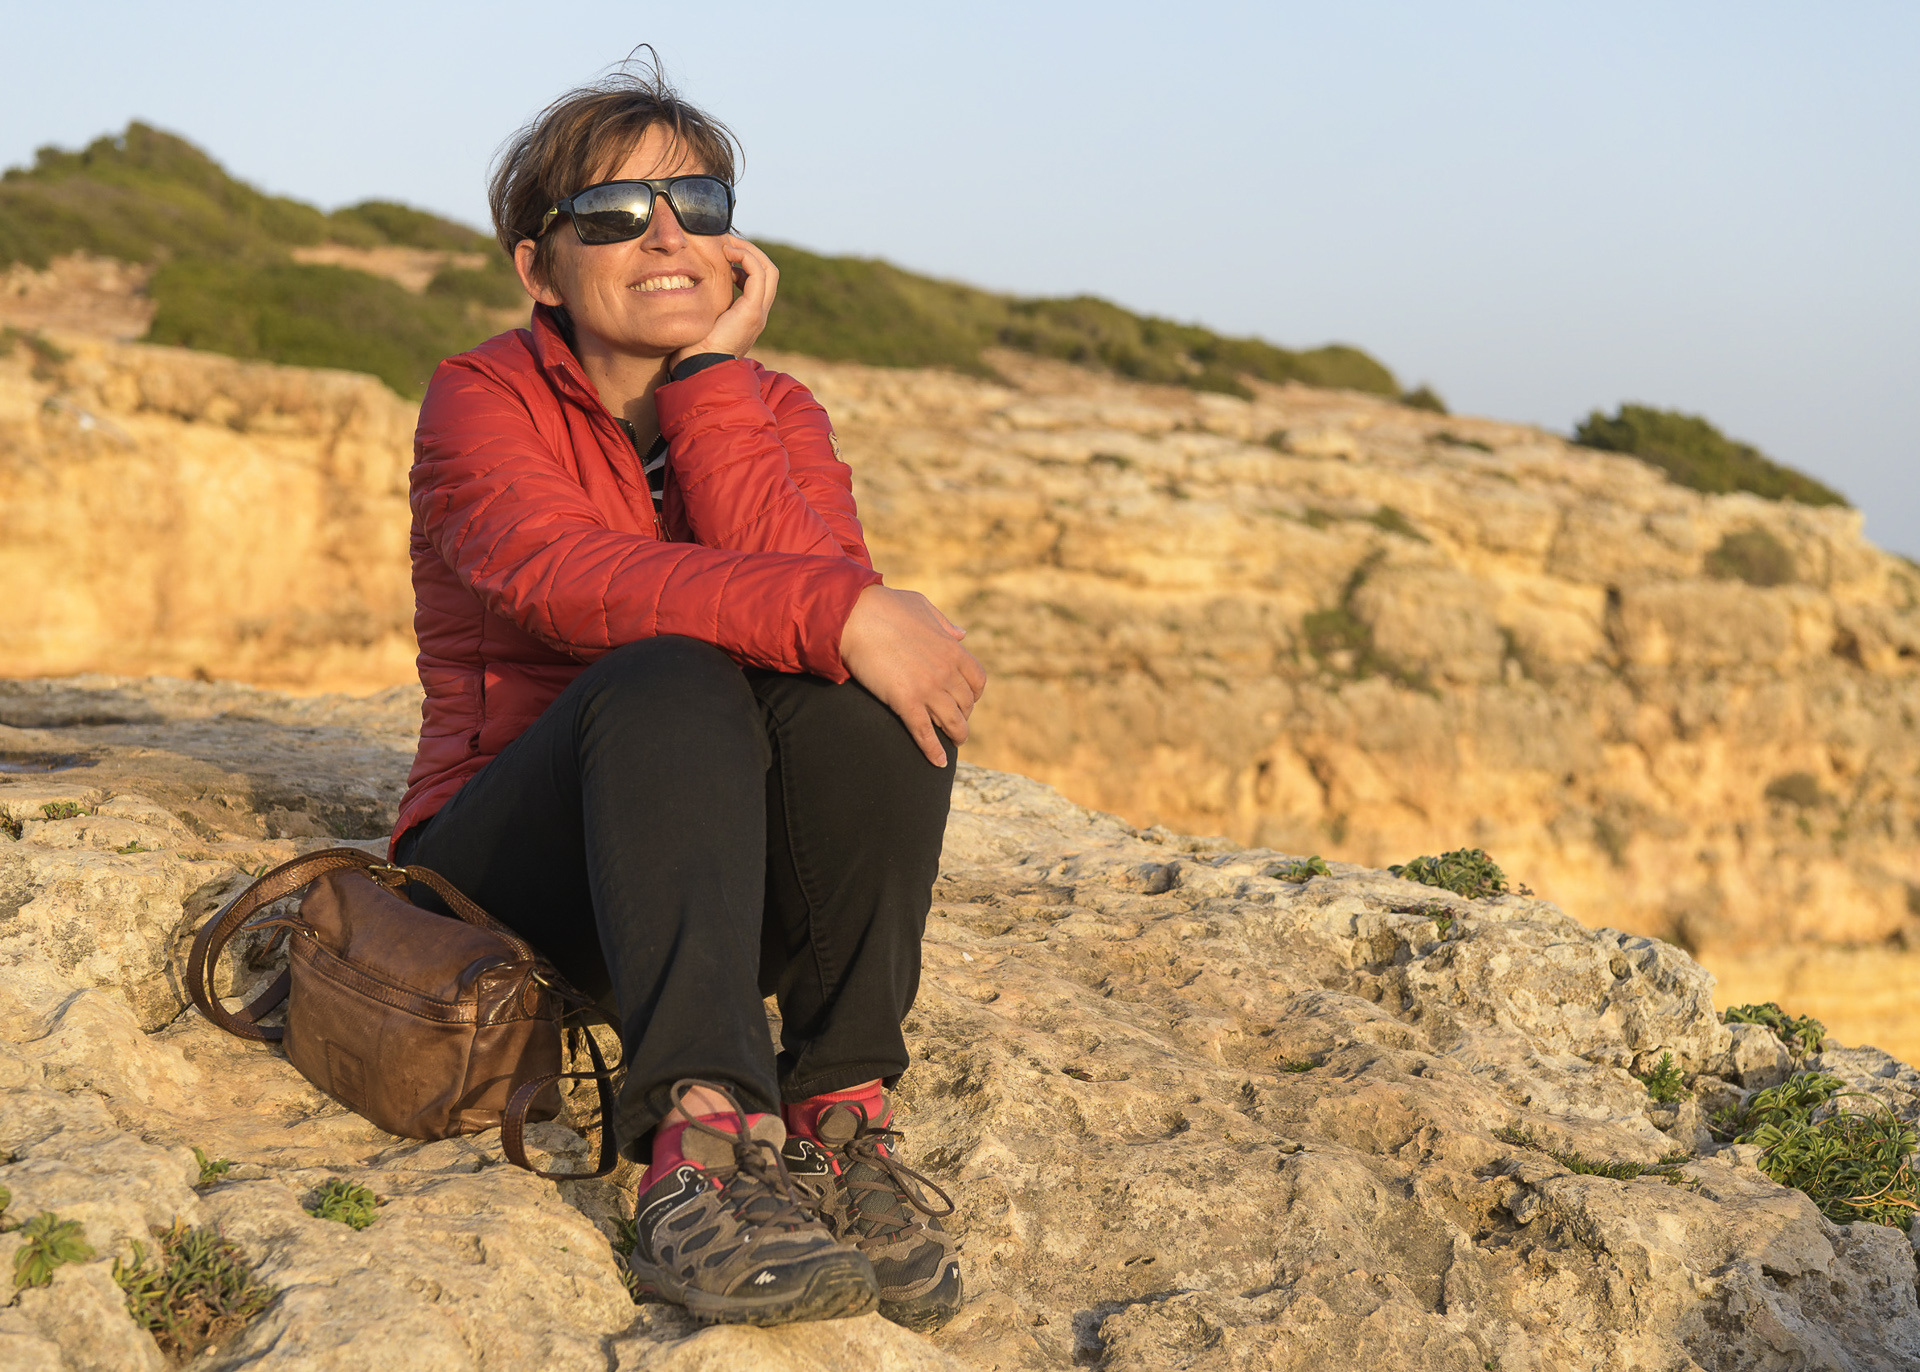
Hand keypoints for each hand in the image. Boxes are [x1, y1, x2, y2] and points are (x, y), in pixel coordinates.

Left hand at [672, 235, 777, 365]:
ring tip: (727, 245)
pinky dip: (746, 258)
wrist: (699, 369)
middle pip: (769, 272)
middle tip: (727, 243)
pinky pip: (758, 274)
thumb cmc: (692, 349)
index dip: (745, 262)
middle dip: (750, 252)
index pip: (759, 280)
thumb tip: (690, 286)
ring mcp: (758, 312)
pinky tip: (727, 253)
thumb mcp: (700, 320)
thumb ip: (704, 304)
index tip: (723, 253)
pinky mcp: (752, 311)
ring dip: (749, 251)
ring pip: (768, 270)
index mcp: (748, 315)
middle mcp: (758, 313)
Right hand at [838, 585, 986, 765]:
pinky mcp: (905, 702)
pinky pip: (925, 733)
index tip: (966, 700)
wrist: (855, 616)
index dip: (973, 694)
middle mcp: (946, 671)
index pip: (977, 681)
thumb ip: (944, 623)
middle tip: (955, 724)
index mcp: (952, 649)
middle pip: (966, 704)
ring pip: (952, 722)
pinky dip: (933, 750)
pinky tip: (938, 762)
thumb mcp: (922, 606)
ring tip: (954, 743)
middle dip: (963, 716)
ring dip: (956, 736)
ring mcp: (927, 689)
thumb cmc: (885, 606)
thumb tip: (962, 634)